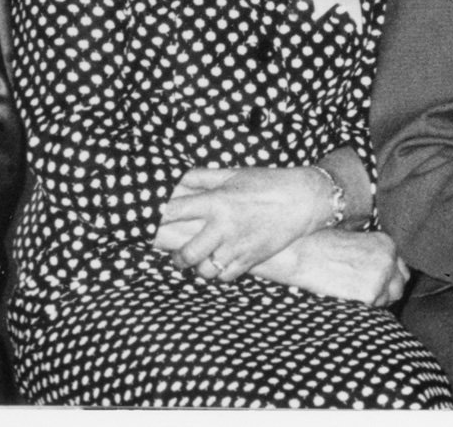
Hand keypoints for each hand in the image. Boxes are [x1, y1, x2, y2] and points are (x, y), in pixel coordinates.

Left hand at [157, 166, 334, 280]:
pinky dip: (219, 273)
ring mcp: (237, 245)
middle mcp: (223, 226)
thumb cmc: (270, 183)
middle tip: (178, 253)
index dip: (155, 218)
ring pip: (203, 270)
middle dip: (177, 257)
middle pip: (185, 254)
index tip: (146, 222)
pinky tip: (221, 263)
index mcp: (217, 201)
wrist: (306, 199)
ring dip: (198, 267)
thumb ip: (204, 177)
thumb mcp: (235, 174)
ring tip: (201, 260)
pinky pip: (225, 277)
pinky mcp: (251, 259)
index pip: (173, 212)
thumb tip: (178, 178)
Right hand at [264, 229, 410, 306]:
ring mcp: (382, 276)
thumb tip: (372, 270)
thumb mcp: (353, 240)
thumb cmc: (320, 244)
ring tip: (357, 297)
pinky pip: (376, 308)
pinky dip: (366, 308)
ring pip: (390, 299)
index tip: (378, 283)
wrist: (303, 252)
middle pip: (400, 285)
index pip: (400, 268)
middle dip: (387, 290)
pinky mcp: (370, 293)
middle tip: (369, 294)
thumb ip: (370, 253)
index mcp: (386, 243)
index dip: (389, 278)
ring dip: (377, 300)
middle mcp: (388, 258)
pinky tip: (352, 301)